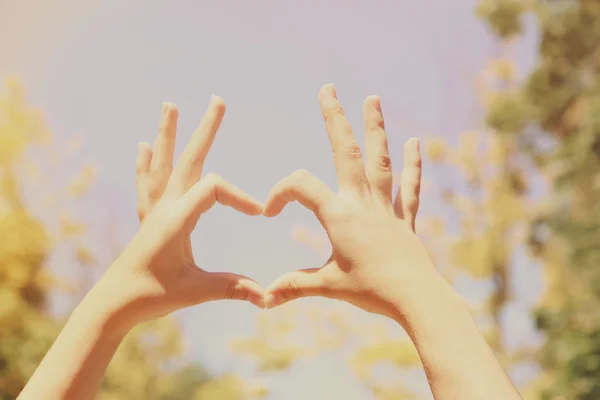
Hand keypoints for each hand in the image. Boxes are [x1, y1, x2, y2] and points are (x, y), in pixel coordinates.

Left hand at [96, 97, 264, 328]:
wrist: (113, 303)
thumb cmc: (152, 295)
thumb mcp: (195, 291)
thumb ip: (232, 288)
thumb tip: (267, 297)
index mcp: (176, 218)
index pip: (214, 189)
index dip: (240, 197)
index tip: (260, 214)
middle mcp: (164, 207)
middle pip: (188, 159)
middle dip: (205, 130)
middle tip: (218, 100)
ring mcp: (154, 211)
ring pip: (162, 163)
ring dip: (168, 133)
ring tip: (169, 105)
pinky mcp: (148, 219)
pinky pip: (147, 183)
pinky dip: (145, 163)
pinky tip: (142, 146)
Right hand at [263, 84, 434, 320]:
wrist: (415, 298)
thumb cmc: (370, 291)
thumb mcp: (327, 286)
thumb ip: (293, 286)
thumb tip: (263, 299)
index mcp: (339, 215)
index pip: (302, 186)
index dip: (281, 192)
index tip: (271, 212)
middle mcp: (362, 203)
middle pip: (347, 152)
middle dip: (335, 119)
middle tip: (328, 89)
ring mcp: (385, 207)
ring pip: (379, 160)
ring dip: (375, 128)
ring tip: (373, 98)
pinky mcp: (403, 218)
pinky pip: (408, 187)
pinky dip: (412, 164)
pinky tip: (414, 142)